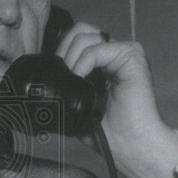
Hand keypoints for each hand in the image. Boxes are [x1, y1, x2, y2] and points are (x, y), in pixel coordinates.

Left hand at [55, 22, 177, 177]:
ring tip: (73, 79)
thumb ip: (66, 89)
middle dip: (64, 50)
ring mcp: (124, 53)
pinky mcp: (132, 57)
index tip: (58, 75)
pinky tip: (80, 78)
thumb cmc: (110, 134)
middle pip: (80, 31)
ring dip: (72, 58)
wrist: (131, 146)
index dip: (62, 51)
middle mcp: (114, 54)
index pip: (76, 38)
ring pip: (86, 37)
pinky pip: (98, 48)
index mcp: (102, 64)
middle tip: (64, 76)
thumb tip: (45, 83)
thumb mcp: (77, 108)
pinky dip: (83, 62)